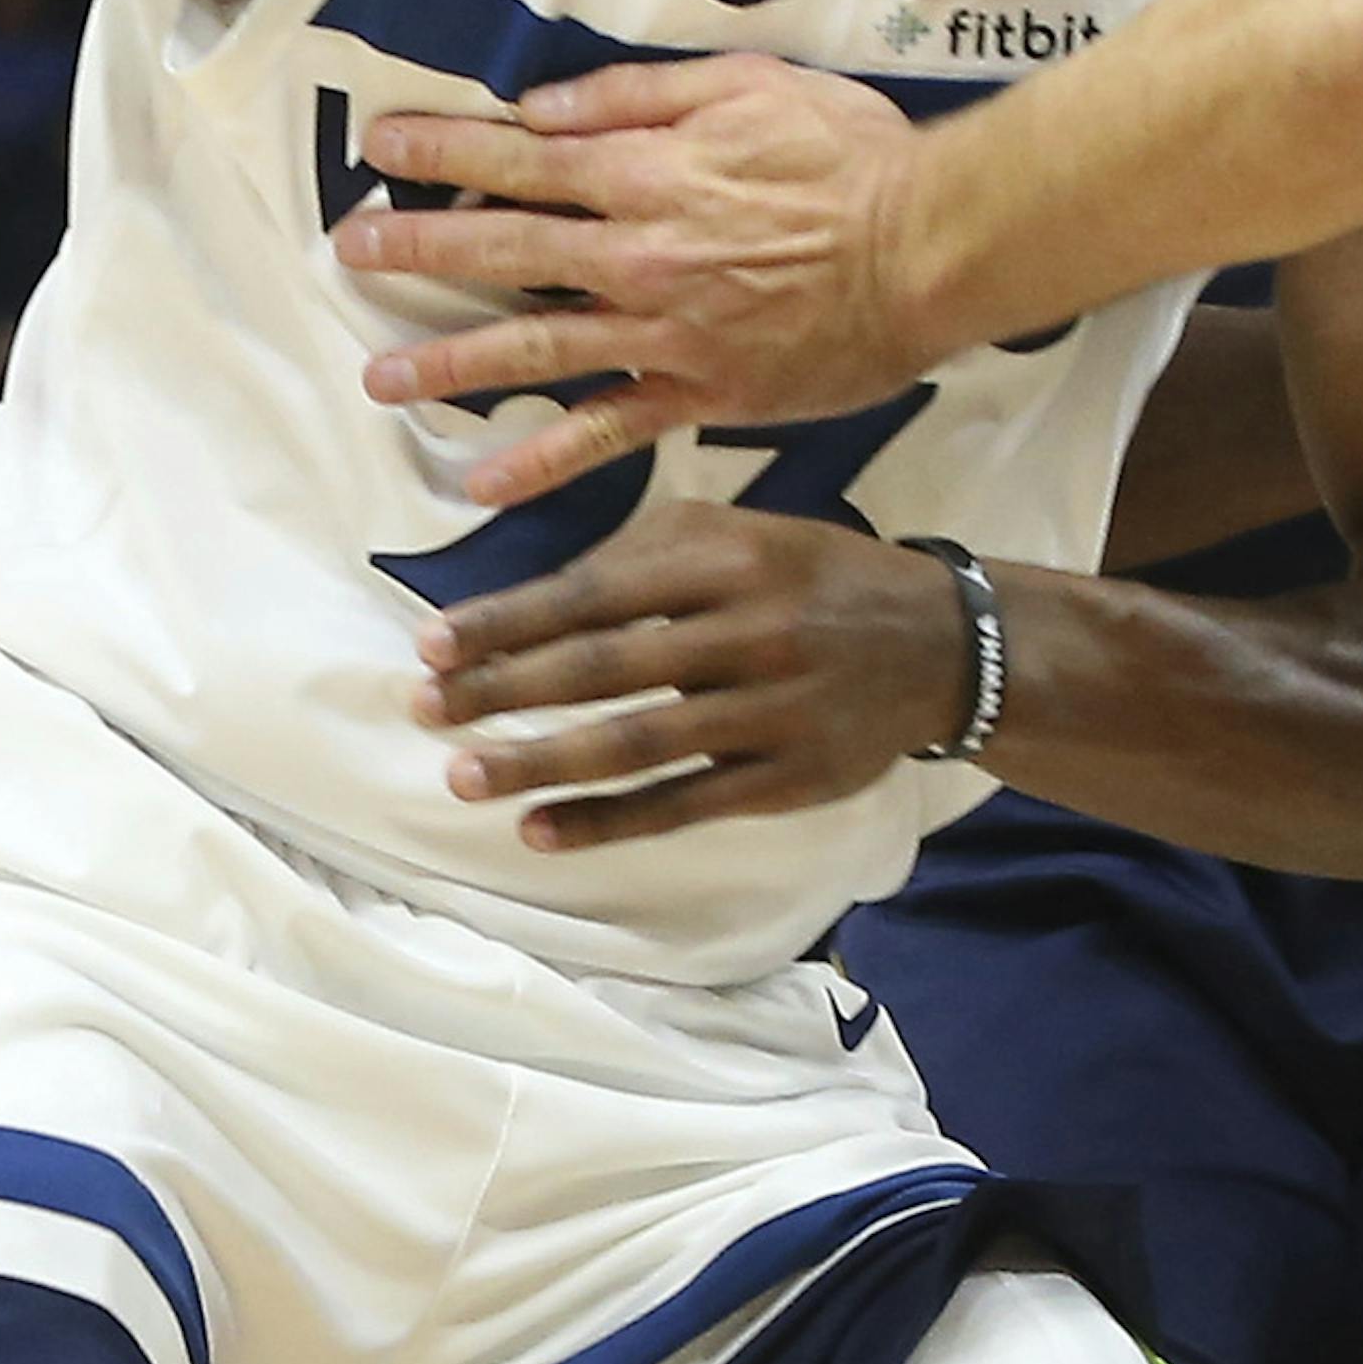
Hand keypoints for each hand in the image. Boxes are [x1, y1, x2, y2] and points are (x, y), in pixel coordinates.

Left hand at [335, 53, 935, 506]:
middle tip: (352, 250)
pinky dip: (544, 459)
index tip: (381, 147)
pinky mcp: (700, 391)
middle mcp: (636, 252)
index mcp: (644, 169)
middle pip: (502, 250)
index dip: (443, 150)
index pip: (519, 156)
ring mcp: (663, 331)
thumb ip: (637, 95)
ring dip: (449, 363)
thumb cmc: (853, 155)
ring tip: (380, 379)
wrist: (930, 249)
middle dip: (419, 249)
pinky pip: (608, 431)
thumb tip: (543, 106)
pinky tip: (482, 482)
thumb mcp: (748, 83)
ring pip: (533, 350)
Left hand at [416, 499, 968, 847]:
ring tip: (461, 775)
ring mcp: (772, 711)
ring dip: (539, 761)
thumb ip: (643, 554)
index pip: (595, 592)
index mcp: (727, 556)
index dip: (508, 620)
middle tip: (423, 707)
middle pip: (605, 667)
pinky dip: (606, 822)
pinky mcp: (788, 779)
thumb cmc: (812, 576)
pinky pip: (683, 805)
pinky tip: (539, 831)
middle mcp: (749, 630)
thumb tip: (528, 604)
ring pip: (636, 744)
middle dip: (503, 689)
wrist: (939, 643)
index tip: (432, 645)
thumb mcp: (740, 532)